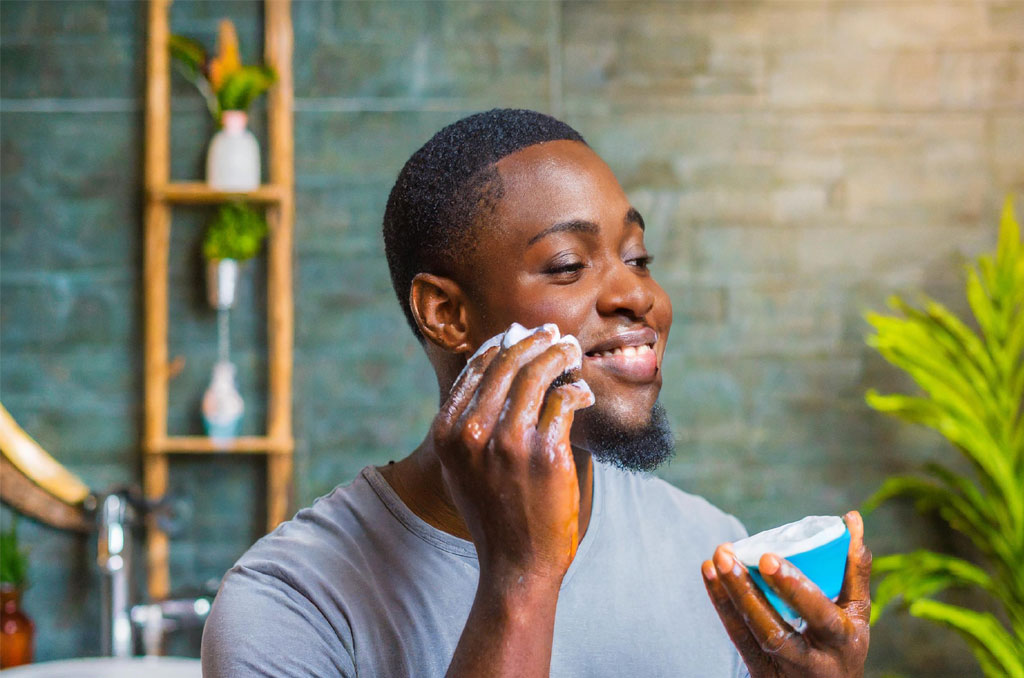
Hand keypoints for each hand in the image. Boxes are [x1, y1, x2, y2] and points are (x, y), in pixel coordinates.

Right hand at [433, 324, 593, 585]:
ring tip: (570, 351)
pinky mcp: (545, 453)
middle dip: (534, 341)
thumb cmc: (494, 514)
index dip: (501, 345)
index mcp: (448, 433)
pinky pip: (564, 401)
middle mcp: (473, 433)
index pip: (475, 370)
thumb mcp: (463, 468)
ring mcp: (509, 443)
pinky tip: (582, 390)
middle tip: (553, 334)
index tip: (520, 335)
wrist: (516, 565)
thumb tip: (498, 370)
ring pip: (537, 375)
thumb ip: (470, 425)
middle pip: (507, 364)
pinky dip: (576, 389)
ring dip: (558, 355)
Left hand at [701, 511, 871, 677]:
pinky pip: (737, 638)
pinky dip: (722, 605)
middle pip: (775, 632)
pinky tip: (710, 574)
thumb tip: (852, 517)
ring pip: (750, 635)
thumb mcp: (857, 611)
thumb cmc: (842, 642)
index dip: (794, 588)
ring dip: (728, 595)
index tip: (768, 557)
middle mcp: (812, 661)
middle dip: (748, 593)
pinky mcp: (760, 672)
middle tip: (726, 554)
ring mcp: (783, 670)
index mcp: (842, 640)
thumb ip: (855, 567)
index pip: (819, 615)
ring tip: (714, 560)